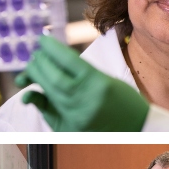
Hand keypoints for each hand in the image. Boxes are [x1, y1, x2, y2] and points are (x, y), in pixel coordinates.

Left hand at [15, 35, 148, 131]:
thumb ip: (78, 71)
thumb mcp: (105, 78)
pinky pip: (48, 110)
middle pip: (54, 77)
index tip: (42, 40)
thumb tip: (51, 61)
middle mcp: (86, 99)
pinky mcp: (70, 128)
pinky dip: (37, 99)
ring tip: (33, 68)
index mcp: (98, 82)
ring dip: (37, 77)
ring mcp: (77, 116)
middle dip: (40, 63)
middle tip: (36, 55)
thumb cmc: (123, 100)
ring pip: (49, 92)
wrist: (137, 127)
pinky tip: (30, 92)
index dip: (51, 48)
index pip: (68, 60)